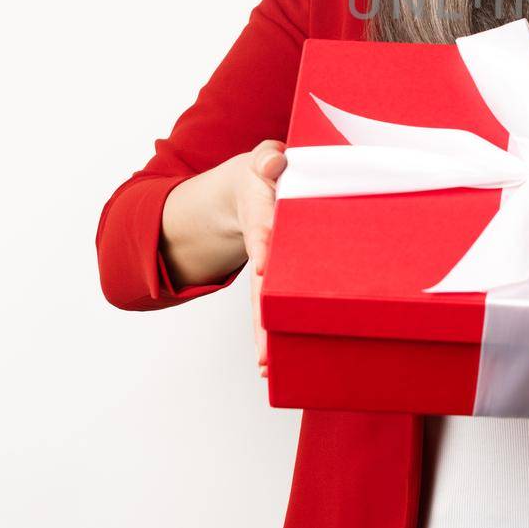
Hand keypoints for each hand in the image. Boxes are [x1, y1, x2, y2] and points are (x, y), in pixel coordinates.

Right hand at [229, 140, 286, 377]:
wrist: (250, 189)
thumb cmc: (266, 174)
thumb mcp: (262, 159)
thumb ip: (267, 159)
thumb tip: (273, 164)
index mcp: (264, 214)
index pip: (264, 230)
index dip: (264, 245)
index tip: (264, 264)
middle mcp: (264, 245)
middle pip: (261, 285)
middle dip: (262, 316)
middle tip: (264, 353)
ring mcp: (270, 264)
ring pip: (265, 303)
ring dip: (266, 335)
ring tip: (267, 368)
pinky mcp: (278, 277)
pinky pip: (277, 305)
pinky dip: (276, 331)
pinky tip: (274, 362)